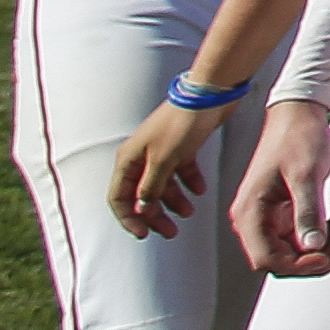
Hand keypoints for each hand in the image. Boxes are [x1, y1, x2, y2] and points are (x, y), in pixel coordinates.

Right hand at [110, 98, 222, 237]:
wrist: (209, 95)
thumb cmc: (182, 124)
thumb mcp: (164, 160)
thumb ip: (151, 187)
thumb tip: (141, 209)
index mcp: (128, 160)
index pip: (119, 197)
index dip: (129, 218)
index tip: (144, 234)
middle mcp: (142, 157)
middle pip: (141, 195)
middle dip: (154, 215)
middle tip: (170, 232)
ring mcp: (162, 151)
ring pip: (163, 185)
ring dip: (173, 201)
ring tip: (189, 212)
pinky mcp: (182, 146)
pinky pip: (181, 171)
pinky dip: (189, 182)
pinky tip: (200, 190)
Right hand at [232, 101, 329, 276]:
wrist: (299, 114)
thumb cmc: (296, 137)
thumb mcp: (305, 175)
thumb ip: (308, 212)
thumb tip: (313, 247)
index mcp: (250, 213)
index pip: (268, 259)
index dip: (299, 265)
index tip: (329, 256)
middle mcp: (255, 220)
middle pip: (284, 259)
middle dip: (319, 255)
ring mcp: (270, 217)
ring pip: (298, 248)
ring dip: (327, 242)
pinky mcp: (285, 212)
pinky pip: (305, 233)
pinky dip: (326, 229)